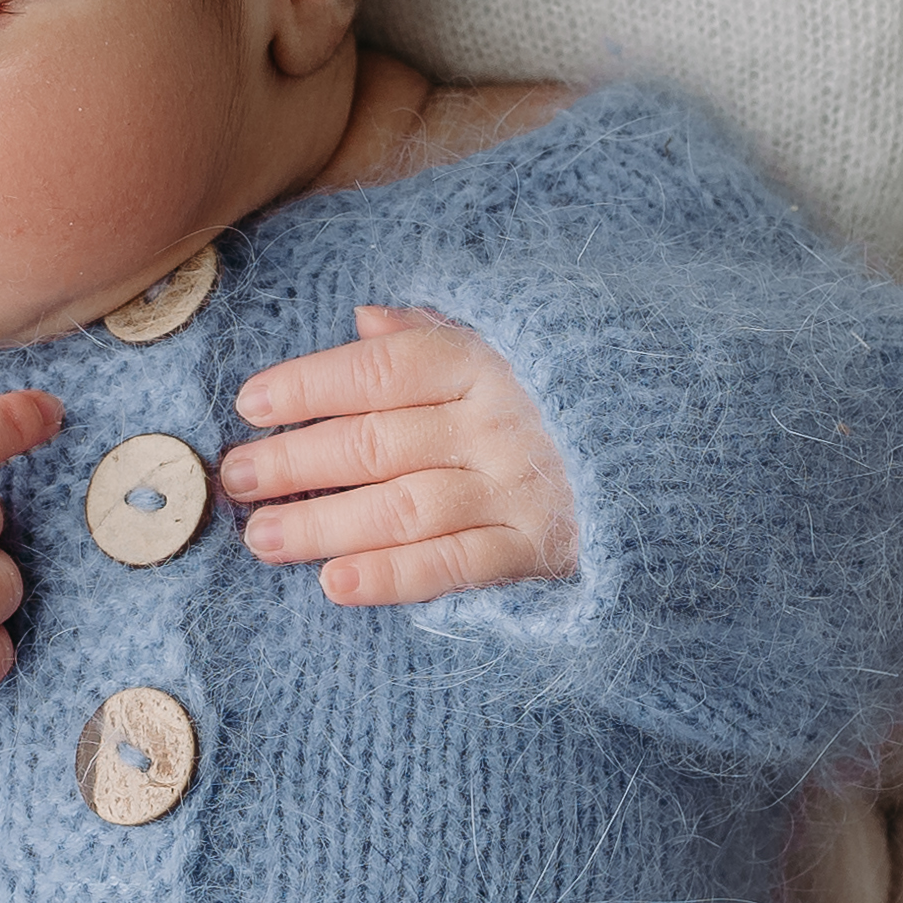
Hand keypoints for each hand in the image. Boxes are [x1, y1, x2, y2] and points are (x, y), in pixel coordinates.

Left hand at [219, 305, 576, 606]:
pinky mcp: (536, 550)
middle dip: (296, 461)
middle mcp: (496, 423)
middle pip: (376, 441)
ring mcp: (517, 488)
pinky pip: (455, 565)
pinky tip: (337, 584)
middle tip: (235, 478)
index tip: (250, 403)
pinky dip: (394, 577)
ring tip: (263, 538)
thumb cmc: (563, 401)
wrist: (667, 454)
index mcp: (484, 363)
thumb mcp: (512, 347)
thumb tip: (363, 317)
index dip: (309, 385)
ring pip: (402, 507)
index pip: (379, 371)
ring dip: (325, 524)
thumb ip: (434, 336)